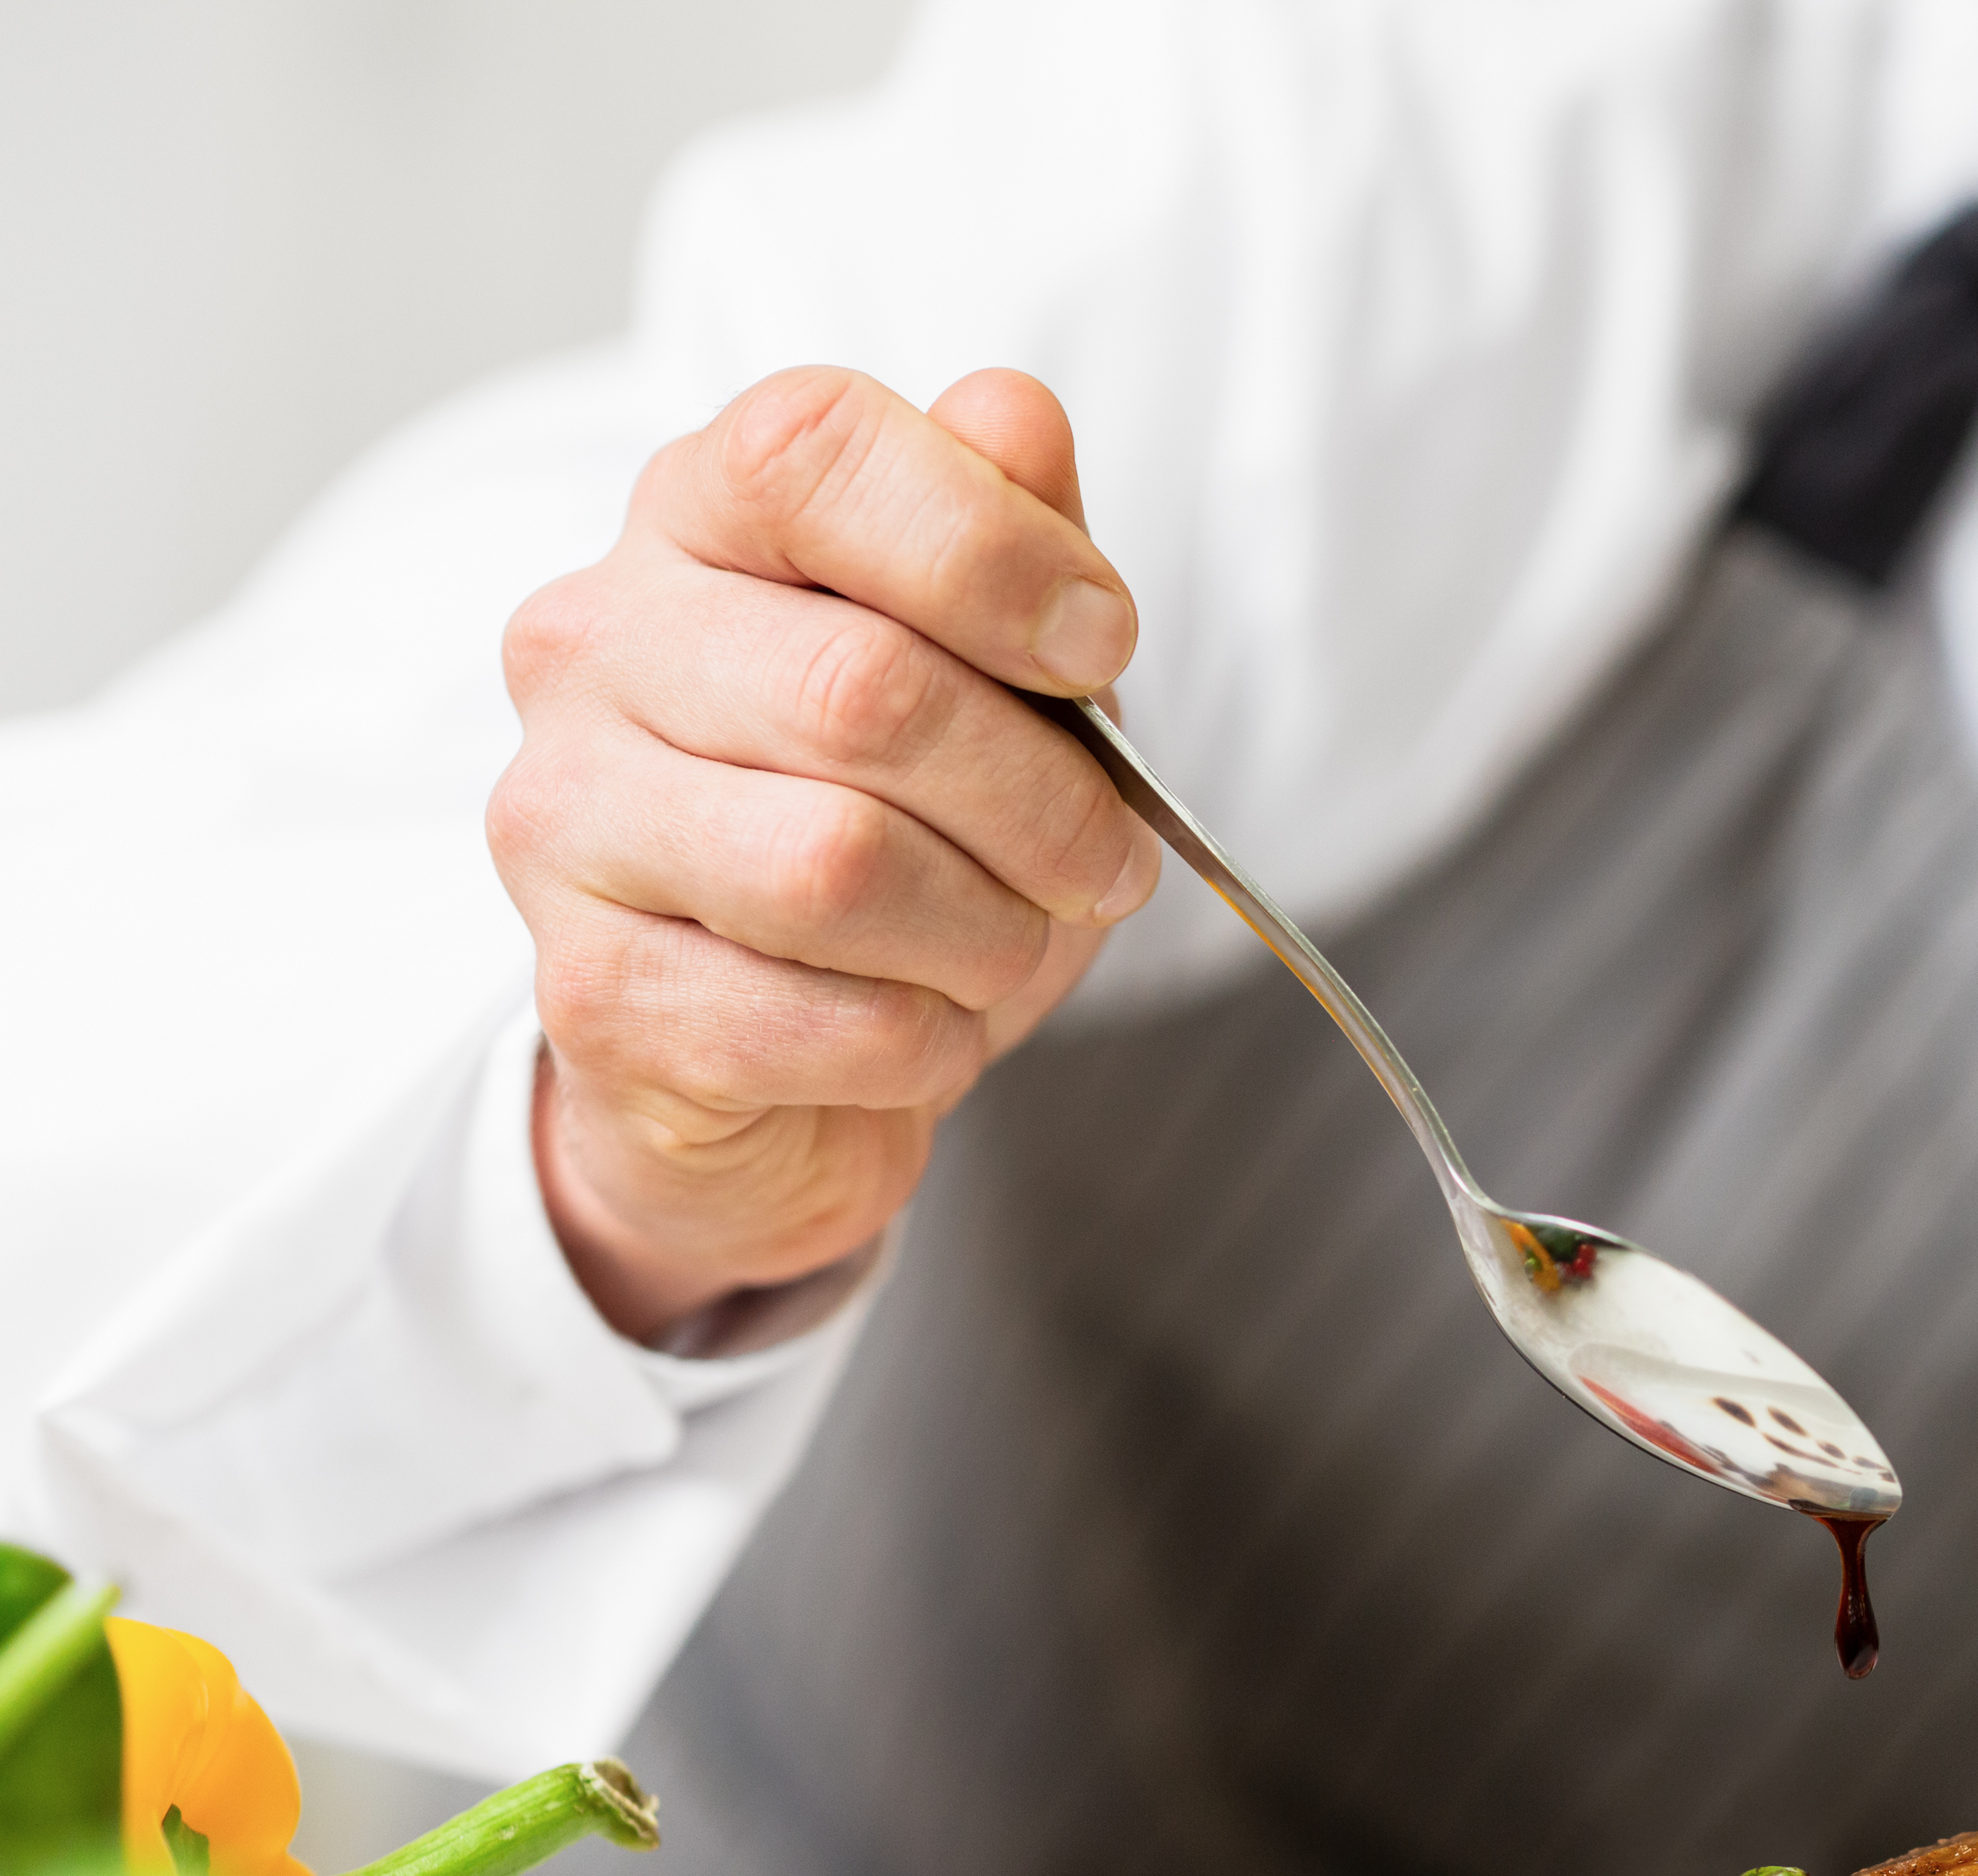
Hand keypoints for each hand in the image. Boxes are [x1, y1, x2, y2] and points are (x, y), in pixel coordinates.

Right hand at [489, 367, 1158, 1343]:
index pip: (813, 448)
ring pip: (839, 865)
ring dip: (990, 933)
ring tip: (1013, 947)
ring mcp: (565, 818)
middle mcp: (593, 645)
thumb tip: (1013, 414)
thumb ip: (1010, 527)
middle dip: (1041, 801)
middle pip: (865, 689)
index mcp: (695, 519)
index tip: (1099, 645)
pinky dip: (923, 1040)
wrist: (779, 1051)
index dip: (995, 548)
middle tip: (1105, 863)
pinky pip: (813, 1019)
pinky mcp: (589, 992)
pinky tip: (922, 1026)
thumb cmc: (908, 827)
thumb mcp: (997, 664)